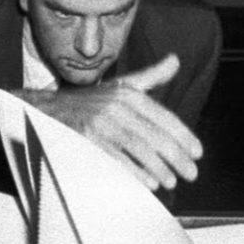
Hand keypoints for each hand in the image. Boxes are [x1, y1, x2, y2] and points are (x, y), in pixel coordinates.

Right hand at [27, 53, 202, 190]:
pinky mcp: (87, 140)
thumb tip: (175, 60)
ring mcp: (101, 123)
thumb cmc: (89, 101)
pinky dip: (134, 172)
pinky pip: (115, 158)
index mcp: (128, 94)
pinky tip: (148, 183)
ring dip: (159, 168)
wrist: (46, 110)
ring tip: (172, 181)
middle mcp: (116, 106)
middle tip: (191, 173)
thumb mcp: (120, 85)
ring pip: (138, 148)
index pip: (163, 117)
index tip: (197, 153)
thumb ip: (150, 76)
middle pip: (154, 135)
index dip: (183, 136)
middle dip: (177, 157)